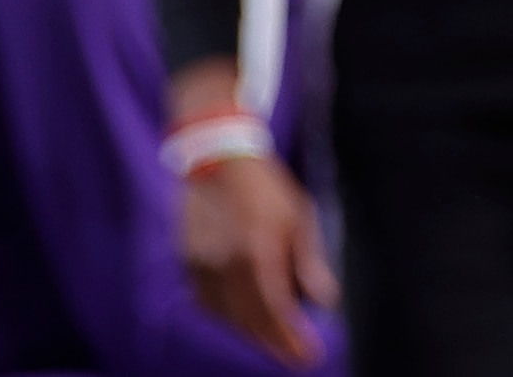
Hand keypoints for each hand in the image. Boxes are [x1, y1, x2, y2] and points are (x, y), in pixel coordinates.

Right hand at [176, 148, 336, 367]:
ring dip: (250, 332)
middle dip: (273, 343)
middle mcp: (225, 262)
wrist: (216, 156)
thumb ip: (309, 260)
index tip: (309, 358)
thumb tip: (326, 300)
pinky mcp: (185, 262)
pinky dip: (227, 315)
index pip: (275, 309)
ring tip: (274, 339)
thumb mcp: (298, 214)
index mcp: (257, 248)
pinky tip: (244, 317)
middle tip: (295, 357)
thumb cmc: (265, 185)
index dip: (291, 338)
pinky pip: (206, 302)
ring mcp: (200, 264)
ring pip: (225, 316)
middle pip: (248, 320)